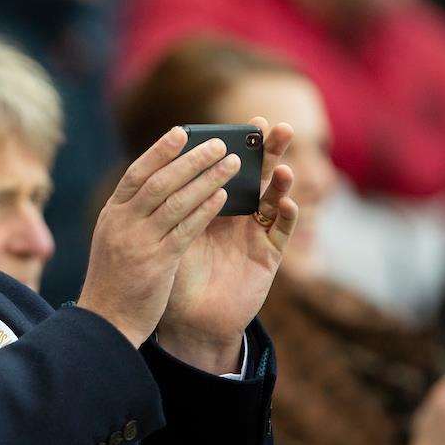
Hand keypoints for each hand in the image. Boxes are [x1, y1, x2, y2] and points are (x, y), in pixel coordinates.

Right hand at [78, 126, 240, 347]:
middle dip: (192, 159)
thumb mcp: (114, 241)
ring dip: (207, 179)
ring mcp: (139, 241)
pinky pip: (186, 228)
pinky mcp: (157, 262)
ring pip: (176, 200)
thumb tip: (157, 188)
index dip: (160, 151)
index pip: (136, 173)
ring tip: (232, 164)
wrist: (106, 323)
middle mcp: (122, 223)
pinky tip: (225, 197)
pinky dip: (205, 209)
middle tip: (219, 143)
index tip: (182, 132)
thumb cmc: (114, 282)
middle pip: (160, 180)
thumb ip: (132, 216)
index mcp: (112, 215)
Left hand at [157, 118, 297, 373]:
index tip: (248, 122)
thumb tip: (158, 166)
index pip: (228, 167)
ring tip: (283, 167)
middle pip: (256, 175)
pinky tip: (286, 204)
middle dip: (268, 152)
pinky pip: (279, 235)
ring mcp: (254, 234)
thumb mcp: (168, 233)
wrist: (187, 322)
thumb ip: (170, 204)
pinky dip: (285, 218)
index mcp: (212, 204)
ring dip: (280, 183)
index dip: (239, 145)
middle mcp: (237, 215)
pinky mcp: (267, 258)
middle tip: (275, 127)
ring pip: (273, 200)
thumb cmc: (174, 276)